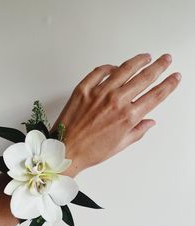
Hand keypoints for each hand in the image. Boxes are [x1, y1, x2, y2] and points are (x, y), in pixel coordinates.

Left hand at [51, 53, 180, 176]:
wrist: (66, 150)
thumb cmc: (91, 151)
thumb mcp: (119, 145)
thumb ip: (137, 131)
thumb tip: (149, 122)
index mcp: (128, 117)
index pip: (155, 96)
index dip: (168, 84)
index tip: (175, 77)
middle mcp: (116, 101)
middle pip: (144, 78)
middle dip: (159, 66)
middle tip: (165, 59)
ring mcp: (99, 93)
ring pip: (124, 69)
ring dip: (138, 61)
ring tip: (146, 57)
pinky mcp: (83, 89)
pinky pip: (99, 71)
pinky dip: (109, 67)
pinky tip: (114, 67)